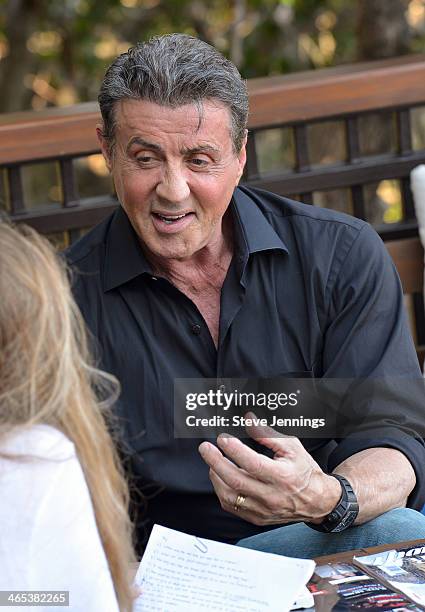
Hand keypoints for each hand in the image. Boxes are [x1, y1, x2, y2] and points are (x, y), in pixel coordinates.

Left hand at [198, 413, 340, 525]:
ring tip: (213, 462)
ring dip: (216, 477)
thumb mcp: (292, 447)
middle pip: (236, 481)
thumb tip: (249, 421)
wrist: (317, 501)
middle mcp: (272, 495)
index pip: (253, 464)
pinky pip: (232, 507)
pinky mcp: (257, 518)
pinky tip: (220, 478)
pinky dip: (222, 491)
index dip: (235, 450)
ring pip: (230, 496)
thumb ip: (268, 434)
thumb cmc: (304, 471)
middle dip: (216, 462)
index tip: (223, 438)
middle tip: (205, 448)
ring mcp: (263, 509)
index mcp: (283, 476)